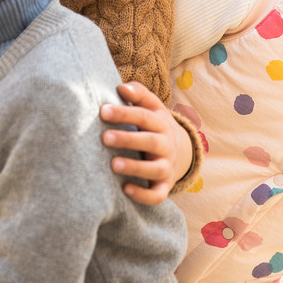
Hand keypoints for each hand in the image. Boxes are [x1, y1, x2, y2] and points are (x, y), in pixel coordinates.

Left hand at [100, 81, 193, 204]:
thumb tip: (121, 87)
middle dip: (128, 139)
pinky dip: (143, 194)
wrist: (180, 151)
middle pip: (150, 141)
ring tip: (113, 164)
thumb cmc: (154, 126)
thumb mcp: (152, 107)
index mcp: (161, 123)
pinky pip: (157, 195)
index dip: (124, 113)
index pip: (144, 116)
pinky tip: (125, 189)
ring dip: (135, 167)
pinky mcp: (164, 186)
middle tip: (104, 137)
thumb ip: (138, 94)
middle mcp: (166, 145)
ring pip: (155, 169)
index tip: (103, 111)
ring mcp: (167, 167)